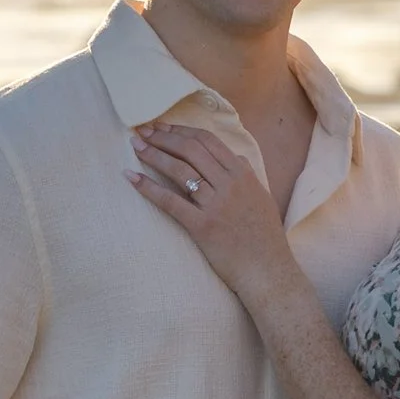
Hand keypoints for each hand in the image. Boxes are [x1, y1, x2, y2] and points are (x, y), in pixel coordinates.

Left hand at [128, 119, 290, 300]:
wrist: (267, 270)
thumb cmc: (264, 237)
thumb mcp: (261, 197)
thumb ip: (247, 175)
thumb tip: (235, 158)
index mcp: (242, 174)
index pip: (208, 141)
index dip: (182, 131)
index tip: (163, 127)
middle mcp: (229, 184)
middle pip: (190, 149)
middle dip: (163, 137)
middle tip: (144, 132)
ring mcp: (216, 205)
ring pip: (179, 170)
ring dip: (153, 154)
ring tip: (136, 146)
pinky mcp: (202, 226)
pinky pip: (171, 202)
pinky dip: (149, 187)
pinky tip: (132, 178)